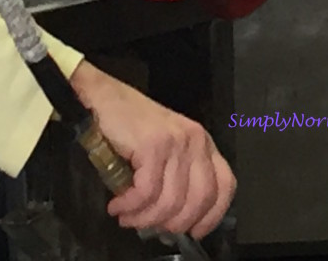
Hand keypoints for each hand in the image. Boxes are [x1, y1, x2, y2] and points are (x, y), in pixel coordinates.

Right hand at [70, 61, 234, 237]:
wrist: (103, 97)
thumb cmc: (130, 124)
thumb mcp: (166, 147)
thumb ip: (177, 175)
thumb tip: (174, 218)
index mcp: (202, 142)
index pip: (224, 184)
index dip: (212, 215)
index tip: (195, 231)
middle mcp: (195, 141)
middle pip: (199, 199)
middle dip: (174, 223)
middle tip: (150, 228)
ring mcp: (175, 142)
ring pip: (170, 201)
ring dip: (145, 218)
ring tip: (127, 218)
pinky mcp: (152, 146)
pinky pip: (146, 192)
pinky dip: (130, 206)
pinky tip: (118, 206)